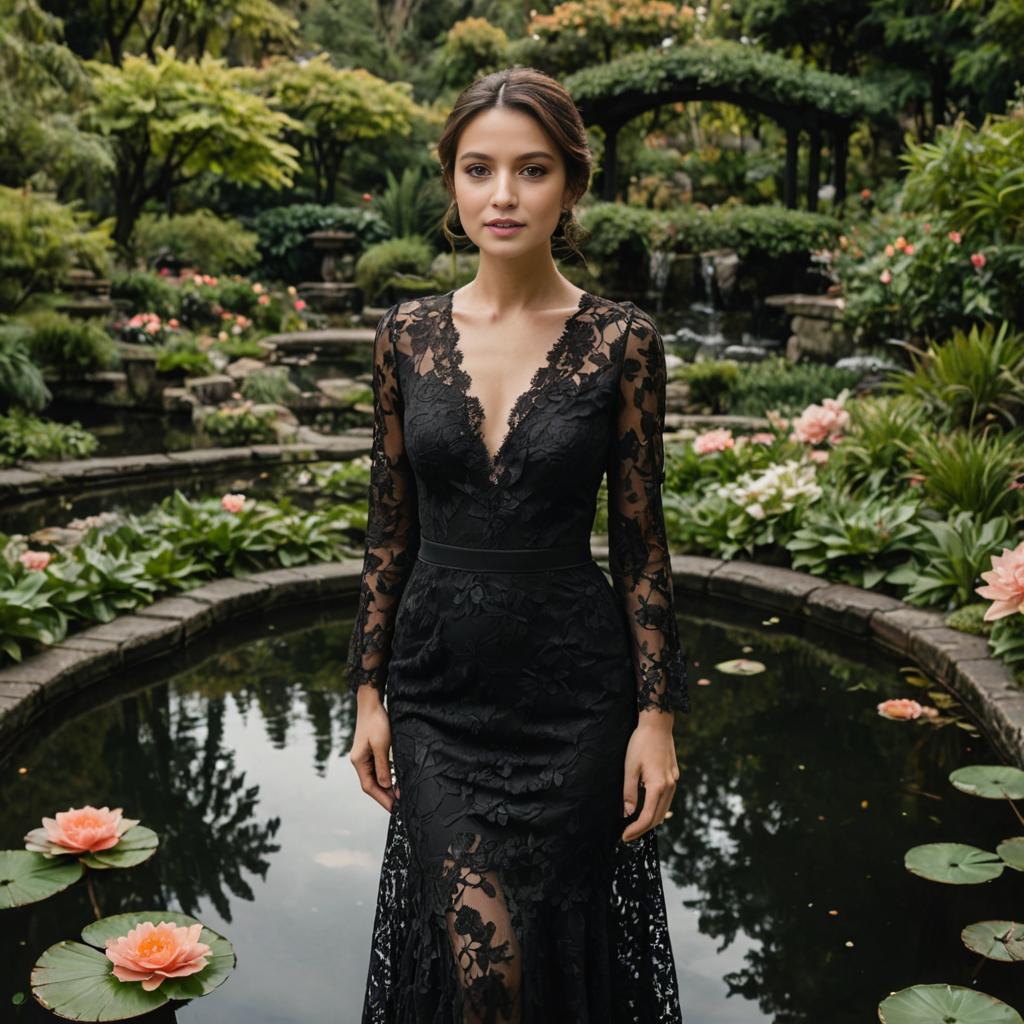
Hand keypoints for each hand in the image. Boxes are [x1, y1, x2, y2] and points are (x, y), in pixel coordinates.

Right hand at [349, 690, 399, 812]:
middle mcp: (359, 761)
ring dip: (386, 787)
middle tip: (399, 806)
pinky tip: (395, 781)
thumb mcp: (381, 745)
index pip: (369, 787)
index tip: (393, 808)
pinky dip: (387, 776)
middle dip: (384, 795)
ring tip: (399, 796)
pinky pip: (378, 768)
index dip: (381, 798)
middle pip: (371, 784)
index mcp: (359, 761)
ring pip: (375, 777)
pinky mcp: (371, 751)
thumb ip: (383, 766)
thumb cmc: (376, 723)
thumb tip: (385, 785)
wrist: (371, 704)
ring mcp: (365, 756)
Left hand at [621, 713, 678, 842]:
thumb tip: (628, 813)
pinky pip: (667, 798)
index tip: (624, 837)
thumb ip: (629, 792)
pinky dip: (657, 808)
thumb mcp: (630, 767)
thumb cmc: (640, 744)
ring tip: (635, 824)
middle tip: (628, 834)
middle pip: (658, 817)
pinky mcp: (674, 776)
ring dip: (651, 819)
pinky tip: (646, 807)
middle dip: (643, 829)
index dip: (635, 830)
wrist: (657, 725)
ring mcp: (674, 781)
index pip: (647, 817)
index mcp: (658, 786)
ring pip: (664, 809)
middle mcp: (669, 786)